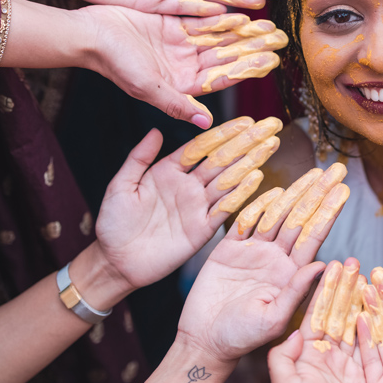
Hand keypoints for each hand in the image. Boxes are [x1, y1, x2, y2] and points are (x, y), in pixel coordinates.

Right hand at [81, 8, 285, 125]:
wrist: (88, 35)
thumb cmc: (113, 64)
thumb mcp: (147, 86)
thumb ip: (177, 103)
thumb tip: (206, 122)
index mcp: (182, 85)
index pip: (222, 77)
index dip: (246, 69)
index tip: (270, 62)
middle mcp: (184, 66)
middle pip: (226, 57)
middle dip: (253, 48)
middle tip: (281, 39)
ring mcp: (179, 45)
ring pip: (219, 38)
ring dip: (243, 32)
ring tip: (269, 24)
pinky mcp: (172, 24)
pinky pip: (203, 20)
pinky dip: (221, 17)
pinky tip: (243, 12)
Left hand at [96, 117, 280, 290]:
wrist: (116, 262)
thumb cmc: (113, 224)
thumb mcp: (121, 186)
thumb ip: (139, 158)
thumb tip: (155, 131)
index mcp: (169, 171)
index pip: (202, 147)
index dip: (224, 133)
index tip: (245, 120)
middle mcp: (188, 186)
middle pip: (222, 160)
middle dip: (246, 143)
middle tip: (268, 126)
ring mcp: (197, 207)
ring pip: (229, 180)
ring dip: (250, 163)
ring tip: (269, 146)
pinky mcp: (202, 229)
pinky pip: (225, 209)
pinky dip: (241, 194)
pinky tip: (256, 178)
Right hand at [177, 165, 350, 362]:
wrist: (205, 340)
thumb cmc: (241, 337)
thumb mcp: (273, 319)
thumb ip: (296, 291)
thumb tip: (323, 264)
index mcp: (292, 274)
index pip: (314, 236)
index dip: (329, 212)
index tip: (344, 190)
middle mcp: (277, 259)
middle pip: (300, 219)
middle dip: (318, 194)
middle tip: (335, 170)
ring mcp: (254, 252)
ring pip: (277, 215)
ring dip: (294, 194)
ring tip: (312, 174)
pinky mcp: (229, 249)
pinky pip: (245, 221)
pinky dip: (257, 205)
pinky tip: (273, 190)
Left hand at [269, 259, 367, 382]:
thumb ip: (284, 356)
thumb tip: (294, 333)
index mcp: (306, 352)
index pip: (317, 312)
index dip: (324, 289)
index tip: (332, 265)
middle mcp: (325, 353)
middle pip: (338, 312)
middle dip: (346, 287)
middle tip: (354, 261)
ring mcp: (345, 362)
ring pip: (355, 323)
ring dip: (362, 299)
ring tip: (370, 276)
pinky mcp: (362, 374)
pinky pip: (370, 344)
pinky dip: (376, 323)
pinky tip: (381, 305)